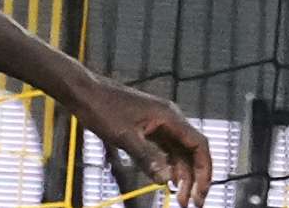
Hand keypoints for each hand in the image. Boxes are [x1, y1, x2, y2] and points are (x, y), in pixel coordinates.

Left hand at [72, 77, 211, 206]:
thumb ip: (147, 158)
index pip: (199, 145)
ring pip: (179, 151)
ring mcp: (159, 122)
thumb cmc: (102, 108)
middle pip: (192, 151)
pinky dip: (169, 165)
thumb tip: (166, 180)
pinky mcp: (148, 127)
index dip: (204, 171)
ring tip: (180, 198)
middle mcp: (169, 118)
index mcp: (169, 116)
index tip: (201, 193)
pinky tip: (168, 181)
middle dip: (194, 178)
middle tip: (191, 203)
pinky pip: (166, 148)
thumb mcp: (125, 136)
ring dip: (182, 174)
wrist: (85, 92)